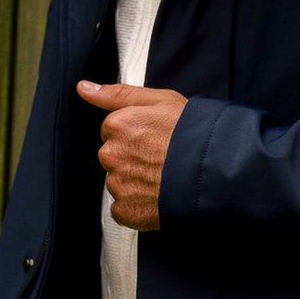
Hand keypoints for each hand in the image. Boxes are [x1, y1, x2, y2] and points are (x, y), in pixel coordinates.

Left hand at [76, 80, 187, 231]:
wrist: (214, 172)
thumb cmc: (193, 135)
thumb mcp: (161, 100)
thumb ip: (118, 94)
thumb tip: (85, 88)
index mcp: (117, 125)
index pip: (113, 130)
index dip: (136, 134)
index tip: (155, 139)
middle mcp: (111, 154)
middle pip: (114, 156)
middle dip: (133, 158)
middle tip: (162, 159)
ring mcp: (117, 184)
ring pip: (119, 182)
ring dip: (136, 182)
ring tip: (164, 178)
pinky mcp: (126, 210)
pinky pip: (124, 208)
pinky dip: (138, 205)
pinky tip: (158, 196)